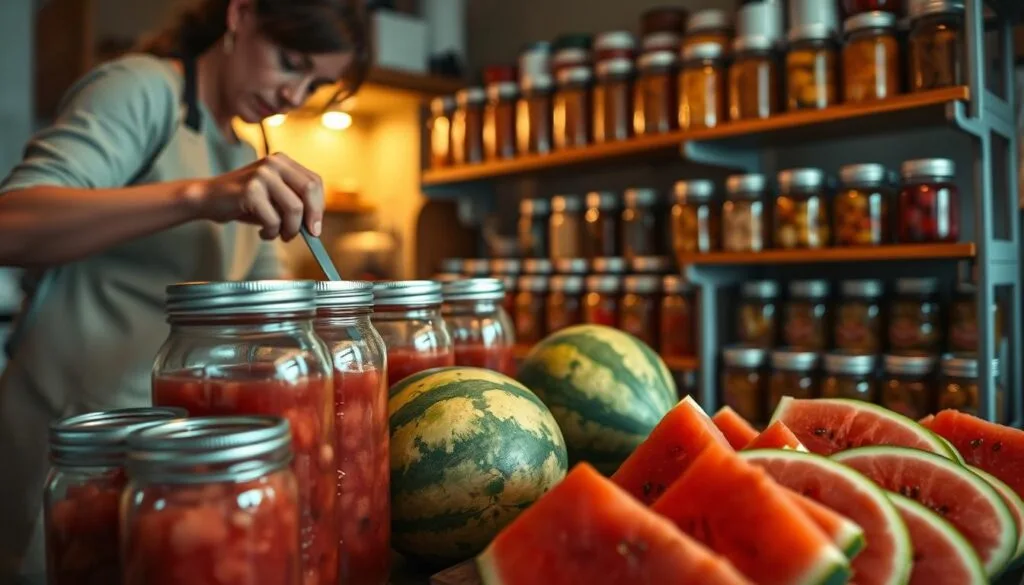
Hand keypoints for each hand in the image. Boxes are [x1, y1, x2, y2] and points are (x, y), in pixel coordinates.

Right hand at [194, 152, 324, 240]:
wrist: (208, 199)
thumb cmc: (244, 202)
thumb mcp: (274, 197)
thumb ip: (294, 202)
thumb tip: (315, 225)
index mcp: (282, 162)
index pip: (314, 182)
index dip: (319, 206)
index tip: (315, 226)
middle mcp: (273, 163)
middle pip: (309, 190)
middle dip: (311, 217)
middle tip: (307, 235)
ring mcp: (261, 175)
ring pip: (294, 208)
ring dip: (290, 229)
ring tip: (279, 235)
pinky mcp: (250, 190)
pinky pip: (273, 219)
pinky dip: (271, 233)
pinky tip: (262, 233)